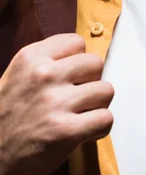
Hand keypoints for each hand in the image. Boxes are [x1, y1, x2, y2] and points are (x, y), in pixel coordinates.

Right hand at [0, 34, 113, 174]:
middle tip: (76, 98)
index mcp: (30, 57)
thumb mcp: (18, 76)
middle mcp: (43, 75)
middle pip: (96, 63)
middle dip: (91, 81)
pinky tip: (83, 132)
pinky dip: (99, 128)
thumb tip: (84, 56)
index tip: (70, 77)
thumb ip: (48, 62)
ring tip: (80, 115)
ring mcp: (56, 102)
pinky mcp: (66, 131)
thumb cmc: (7, 118)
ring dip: (97, 105)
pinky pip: (106, 119)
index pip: (77, 42)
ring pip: (106, 90)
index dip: (78, 61)